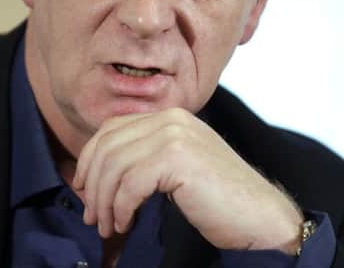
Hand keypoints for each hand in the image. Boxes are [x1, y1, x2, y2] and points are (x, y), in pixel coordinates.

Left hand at [72, 108, 303, 252]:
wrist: (260, 216)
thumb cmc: (218, 199)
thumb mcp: (177, 166)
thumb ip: (145, 157)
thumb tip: (97, 173)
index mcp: (169, 117)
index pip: (111, 128)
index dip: (89, 158)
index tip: (83, 187)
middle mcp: (171, 118)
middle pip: (107, 146)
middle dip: (92, 184)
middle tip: (92, 216)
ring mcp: (175, 135)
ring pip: (114, 165)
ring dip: (104, 201)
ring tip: (107, 226)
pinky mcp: (178, 157)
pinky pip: (130, 184)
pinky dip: (121, 208)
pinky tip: (126, 223)